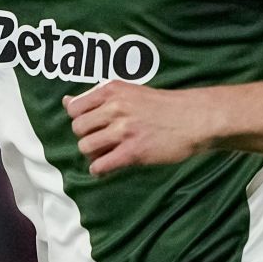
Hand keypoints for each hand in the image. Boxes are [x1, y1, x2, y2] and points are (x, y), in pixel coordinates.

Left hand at [64, 82, 213, 175]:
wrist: (196, 118)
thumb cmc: (162, 106)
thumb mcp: (129, 92)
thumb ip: (97, 97)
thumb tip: (66, 101)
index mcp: (112, 91)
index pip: (74, 108)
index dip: (80, 120)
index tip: (93, 125)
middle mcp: (115, 108)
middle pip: (78, 129)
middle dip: (86, 137)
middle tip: (102, 141)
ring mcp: (124, 130)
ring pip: (86, 147)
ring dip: (93, 154)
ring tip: (107, 153)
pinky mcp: (133, 151)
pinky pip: (101, 165)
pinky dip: (99, 170)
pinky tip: (106, 168)